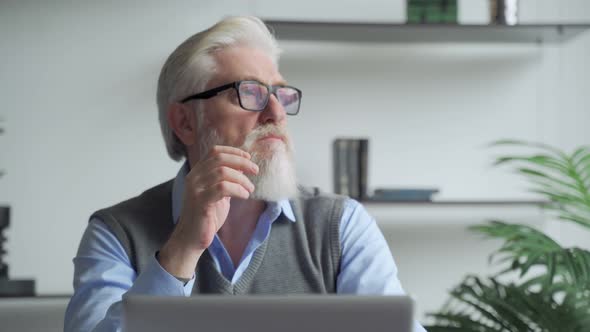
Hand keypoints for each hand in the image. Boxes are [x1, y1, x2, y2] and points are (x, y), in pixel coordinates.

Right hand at [158, 145, 258, 277]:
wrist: (192, 238)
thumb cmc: (207, 216)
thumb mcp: (219, 194)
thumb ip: (227, 180)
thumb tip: (243, 168)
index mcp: (197, 172)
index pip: (214, 151)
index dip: (233, 151)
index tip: (248, 157)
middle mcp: (194, 177)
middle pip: (219, 159)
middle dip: (241, 162)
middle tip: (255, 170)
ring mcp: (195, 188)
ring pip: (223, 172)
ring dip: (242, 179)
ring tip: (250, 189)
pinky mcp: (200, 201)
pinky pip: (222, 188)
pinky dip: (238, 190)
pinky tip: (244, 196)